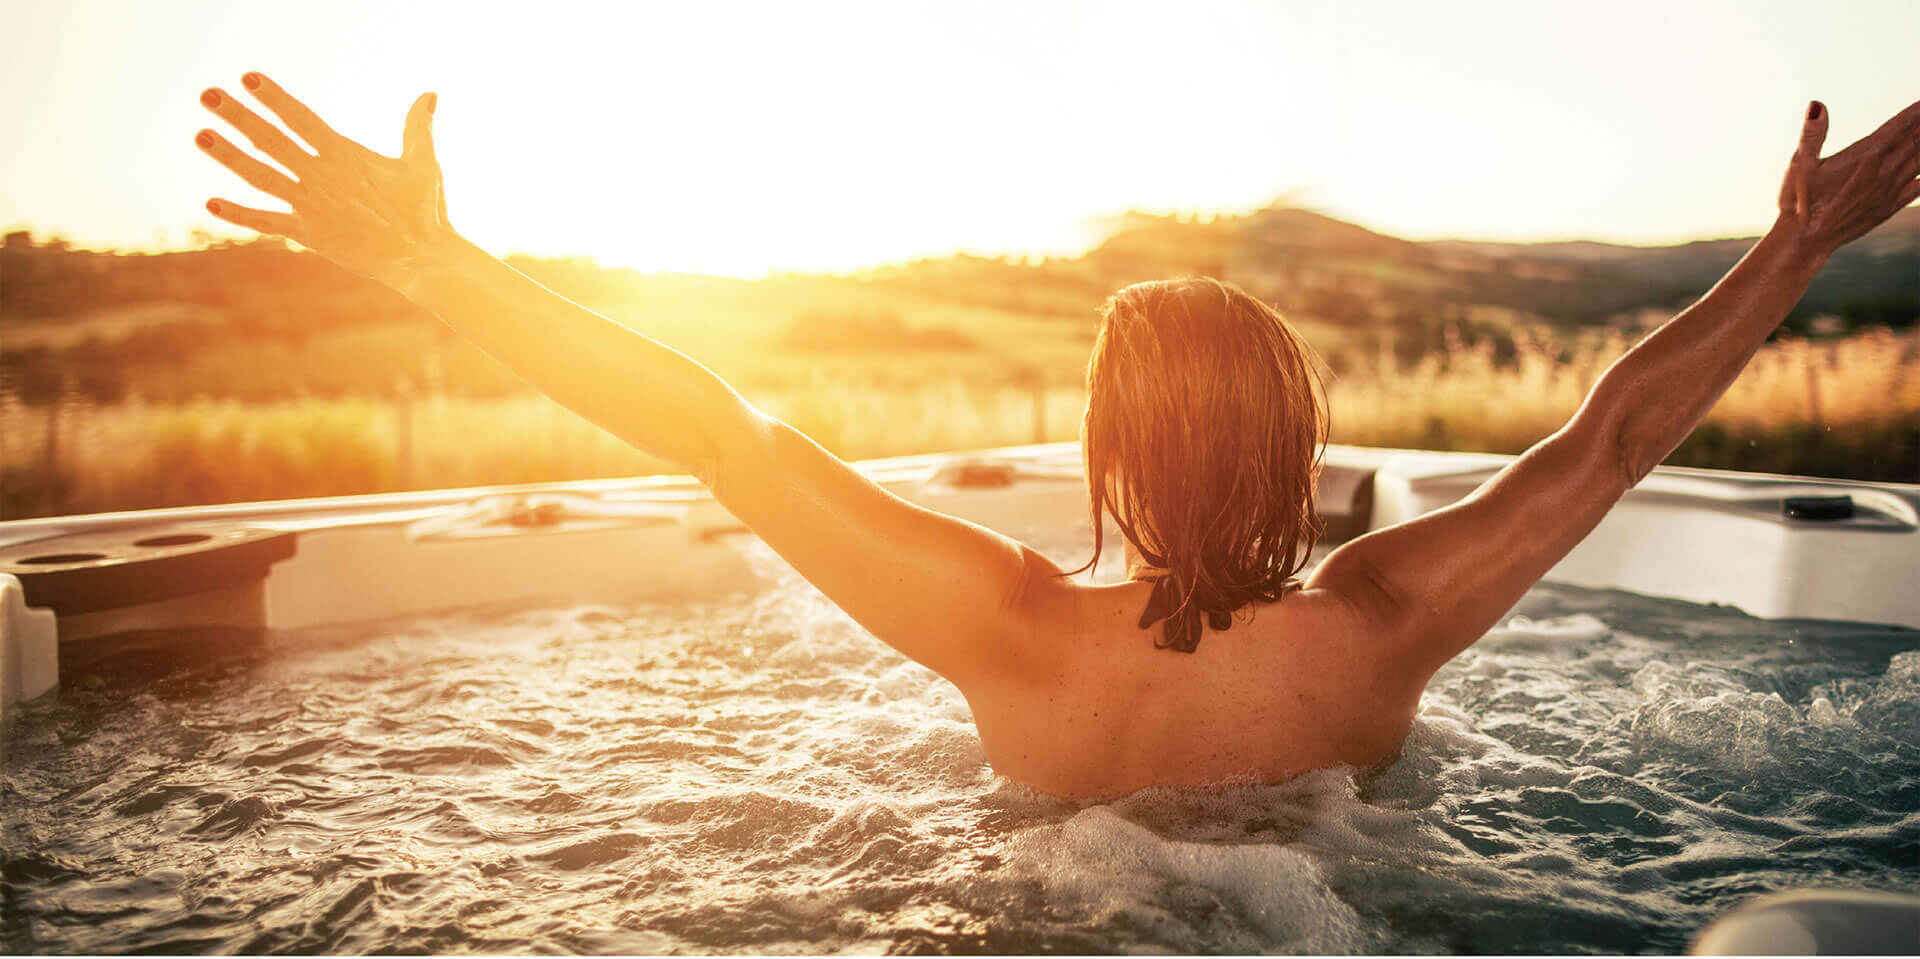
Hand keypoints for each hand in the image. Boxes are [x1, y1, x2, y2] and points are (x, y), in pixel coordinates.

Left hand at [195, 72, 452, 286]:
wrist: (418, 258)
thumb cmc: (425, 209)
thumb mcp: (423, 163)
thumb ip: (418, 127)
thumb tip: (430, 94)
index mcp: (345, 156)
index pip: (301, 120)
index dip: (274, 98)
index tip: (248, 79)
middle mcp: (321, 178)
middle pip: (271, 141)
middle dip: (238, 116)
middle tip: (208, 94)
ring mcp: (311, 206)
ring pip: (261, 176)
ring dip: (229, 155)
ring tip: (200, 135)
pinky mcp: (309, 234)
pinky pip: (268, 222)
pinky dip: (239, 214)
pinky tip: (210, 203)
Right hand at [1778, 98, 1919, 256]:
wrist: (1806, 242)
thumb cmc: (1799, 202)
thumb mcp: (1799, 165)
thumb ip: (1812, 134)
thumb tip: (1817, 105)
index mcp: (1864, 157)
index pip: (1899, 127)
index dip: (1915, 112)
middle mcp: (1883, 172)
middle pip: (1915, 141)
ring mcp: (1889, 191)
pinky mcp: (1888, 207)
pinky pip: (1918, 187)